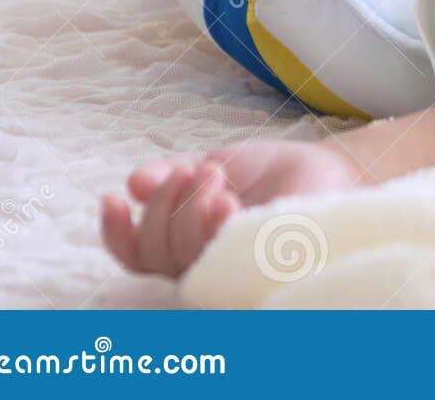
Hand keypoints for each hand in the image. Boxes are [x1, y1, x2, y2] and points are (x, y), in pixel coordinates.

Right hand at [100, 140, 363, 278]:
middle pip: (153, 250)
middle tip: (197, 170)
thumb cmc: (268, 174)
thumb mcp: (213, 164)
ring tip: (218, 176)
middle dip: (164, 203)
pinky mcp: (259, 266)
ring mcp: (230, 270)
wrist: (323, 166)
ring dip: (188, 207)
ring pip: (180, 255)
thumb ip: (172, 174)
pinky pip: (220, 256)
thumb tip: (133, 183)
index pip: (134, 255)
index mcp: (184, 245)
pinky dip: (213, 225)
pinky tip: (226, 199)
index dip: (114, 232)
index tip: (111, 196)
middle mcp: (203, 266)